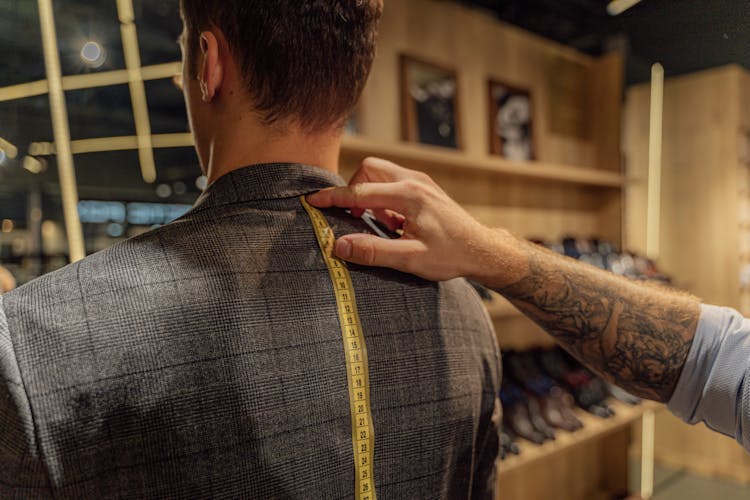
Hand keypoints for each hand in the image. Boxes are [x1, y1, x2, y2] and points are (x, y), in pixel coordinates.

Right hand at [306, 157, 495, 280]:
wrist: (482, 250)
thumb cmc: (451, 256)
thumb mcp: (410, 260)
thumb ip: (373, 251)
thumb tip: (340, 246)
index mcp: (409, 195)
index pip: (360, 192)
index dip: (333, 198)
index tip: (312, 201)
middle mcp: (414, 180)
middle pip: (369, 168)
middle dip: (355, 190)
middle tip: (356, 217)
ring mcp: (421, 181)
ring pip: (380, 172)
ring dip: (371, 195)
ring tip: (383, 225)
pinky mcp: (424, 187)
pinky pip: (393, 182)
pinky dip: (385, 198)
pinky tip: (396, 224)